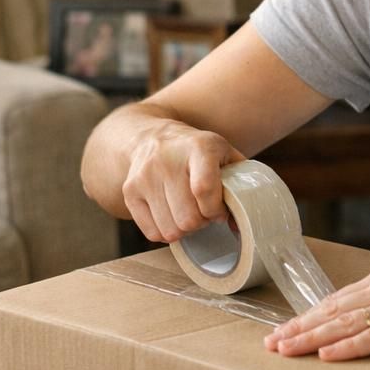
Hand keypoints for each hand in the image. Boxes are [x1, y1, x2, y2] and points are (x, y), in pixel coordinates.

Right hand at [122, 121, 244, 243]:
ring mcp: (144, 176)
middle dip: (202, 223)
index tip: (219, 211)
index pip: (204, 189)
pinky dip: (166, 232)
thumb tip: (240, 225)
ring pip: (170, 229)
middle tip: (203, 212)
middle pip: (188, 217)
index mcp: (198, 147)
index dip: (215, 210)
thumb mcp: (223, 154)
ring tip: (188, 212)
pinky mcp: (129, 191)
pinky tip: (171, 216)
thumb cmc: (197, 152)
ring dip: (184, 229)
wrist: (153, 137)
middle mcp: (167, 160)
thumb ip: (240, 184)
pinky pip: (152, 233)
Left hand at [263, 264, 369, 360]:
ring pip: (345, 324)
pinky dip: (347, 346)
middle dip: (298, 328)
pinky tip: (326, 354)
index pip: (335, 301)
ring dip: (312, 338)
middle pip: (332, 311)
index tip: (282, 330)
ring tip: (286, 350)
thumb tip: (368, 320)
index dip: (306, 317)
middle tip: (270, 344)